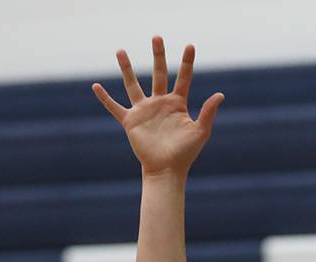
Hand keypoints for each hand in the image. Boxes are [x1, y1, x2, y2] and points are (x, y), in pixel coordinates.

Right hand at [92, 38, 223, 176]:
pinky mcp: (131, 122)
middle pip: (158, 74)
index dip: (186, 63)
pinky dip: (105, 98)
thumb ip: (208, 112)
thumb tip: (220, 94)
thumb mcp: (200, 132)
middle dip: (158, 56)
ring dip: (127, 68)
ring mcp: (144, 111)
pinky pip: (115, 108)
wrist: (167, 171)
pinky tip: (95, 86)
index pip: (183, 78)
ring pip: (133, 85)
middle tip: (156, 37)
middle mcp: (160, 104)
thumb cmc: (185, 154)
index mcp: (177, 104)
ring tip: (120, 51)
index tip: (189, 46)